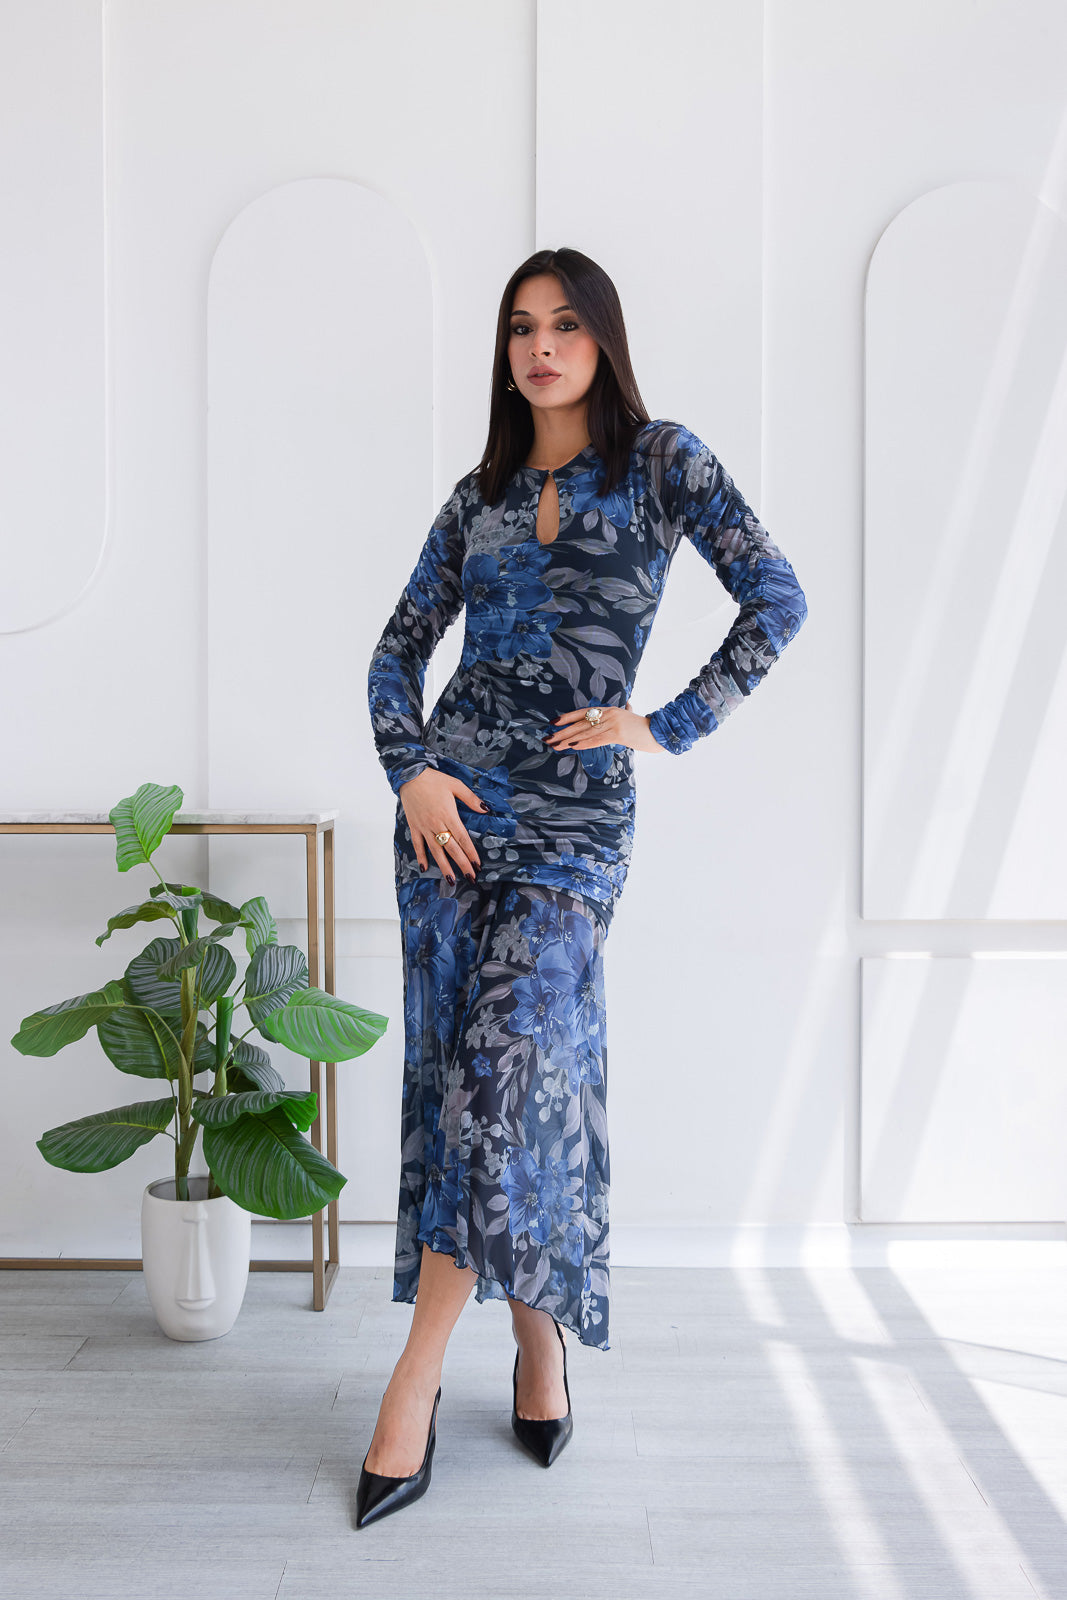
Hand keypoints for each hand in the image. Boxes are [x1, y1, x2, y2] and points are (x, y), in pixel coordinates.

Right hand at [397, 768, 487, 880]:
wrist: (410, 776)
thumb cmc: (434, 780)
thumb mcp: (455, 785)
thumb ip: (471, 799)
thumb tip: (485, 810)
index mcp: (448, 815)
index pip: (462, 838)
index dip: (470, 853)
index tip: (477, 864)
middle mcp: (436, 824)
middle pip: (451, 849)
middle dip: (462, 864)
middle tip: (471, 877)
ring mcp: (424, 827)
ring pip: (435, 851)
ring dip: (444, 867)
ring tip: (451, 880)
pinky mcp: (414, 827)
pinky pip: (417, 845)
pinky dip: (420, 856)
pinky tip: (424, 867)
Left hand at [544, 700, 666, 753]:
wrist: (659, 732)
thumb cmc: (644, 728)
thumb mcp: (632, 717)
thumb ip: (628, 711)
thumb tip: (629, 705)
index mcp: (608, 710)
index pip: (582, 713)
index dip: (567, 718)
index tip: (553, 723)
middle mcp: (608, 714)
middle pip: (580, 723)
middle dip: (561, 732)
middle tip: (547, 738)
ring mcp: (612, 722)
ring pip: (585, 732)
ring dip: (567, 740)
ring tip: (554, 745)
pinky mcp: (617, 733)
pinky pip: (596, 739)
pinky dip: (583, 743)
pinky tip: (572, 746)